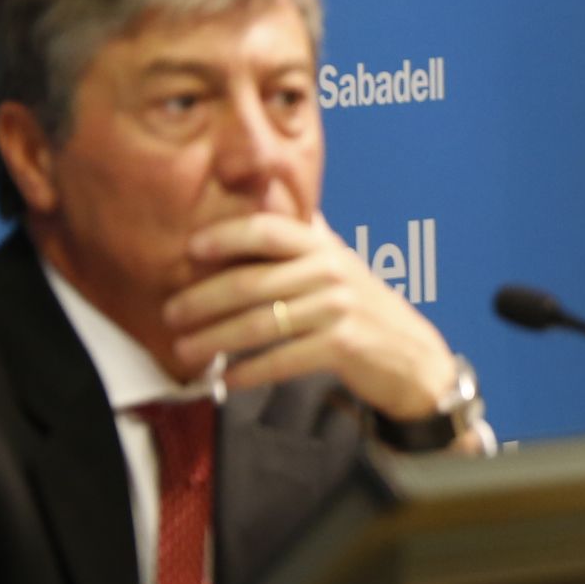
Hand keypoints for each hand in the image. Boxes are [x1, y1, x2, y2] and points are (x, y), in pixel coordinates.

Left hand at [166, 212, 458, 423]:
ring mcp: (339, 308)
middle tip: (170, 314)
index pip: (268, 230)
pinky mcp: (343, 345)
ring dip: (215, 339)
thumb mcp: (337, 265)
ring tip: (186, 351)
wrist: (414, 357)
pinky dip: (249, 372)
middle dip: (202, 300)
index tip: (189, 249)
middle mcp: (330, 271)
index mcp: (323, 246)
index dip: (226, 236)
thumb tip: (257, 203)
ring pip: (261, 323)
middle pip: (252, 281)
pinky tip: (226, 380)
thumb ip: (301, 242)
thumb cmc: (364, 310)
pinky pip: (282, 359)